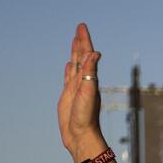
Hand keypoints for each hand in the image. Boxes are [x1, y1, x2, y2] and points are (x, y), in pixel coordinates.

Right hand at [58, 23, 103, 157]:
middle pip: (81, 57)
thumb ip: (91, 72)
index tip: (82, 27)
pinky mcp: (68, 96)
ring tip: (75, 42)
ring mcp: (75, 88)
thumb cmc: (86, 116)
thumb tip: (95, 53)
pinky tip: (70, 65)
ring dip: (75, 53)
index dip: (84, 40)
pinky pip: (69, 78)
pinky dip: (69, 69)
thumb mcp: (88, 91)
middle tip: (80, 28)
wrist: (80, 135)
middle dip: (80, 42)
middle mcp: (83, 81)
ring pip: (75, 65)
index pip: (87, 54)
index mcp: (89, 78)